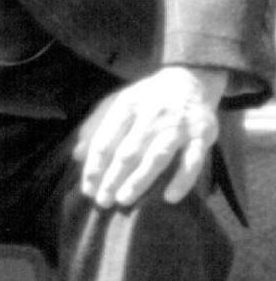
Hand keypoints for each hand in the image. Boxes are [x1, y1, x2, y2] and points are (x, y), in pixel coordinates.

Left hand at [74, 66, 224, 208]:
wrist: (192, 78)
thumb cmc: (149, 99)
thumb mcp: (121, 103)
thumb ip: (100, 128)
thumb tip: (77, 156)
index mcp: (127, 106)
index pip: (105, 140)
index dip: (94, 167)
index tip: (87, 189)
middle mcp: (152, 115)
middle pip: (128, 152)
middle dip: (112, 178)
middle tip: (102, 201)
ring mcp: (179, 125)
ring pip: (156, 157)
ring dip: (139, 180)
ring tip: (123, 200)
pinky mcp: (203, 135)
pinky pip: (193, 161)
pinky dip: (182, 180)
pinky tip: (169, 197)